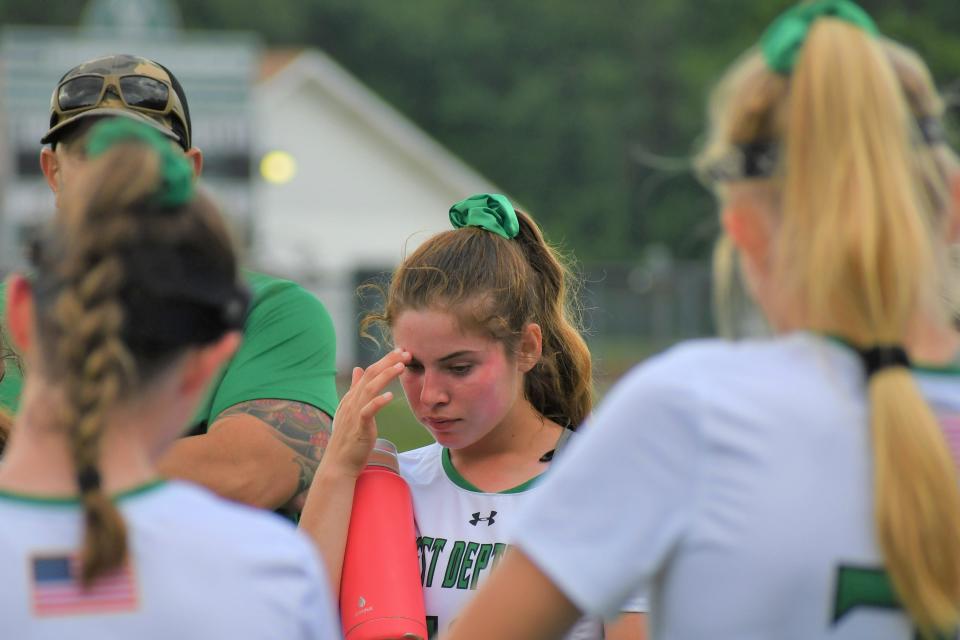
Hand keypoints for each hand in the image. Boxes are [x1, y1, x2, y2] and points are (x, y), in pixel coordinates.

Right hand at [322, 348, 410, 477]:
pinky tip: (390, 396)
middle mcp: (351, 401)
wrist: (339, 463)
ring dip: (385, 376)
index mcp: (351, 396)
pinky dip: (377, 402)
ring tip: (401, 367)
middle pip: (369, 375)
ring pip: (369, 389)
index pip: (368, 372)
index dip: (384, 360)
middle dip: (388, 362)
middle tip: (405, 352)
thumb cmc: (348, 438)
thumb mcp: (351, 409)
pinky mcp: (358, 428)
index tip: (400, 352)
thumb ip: (355, 389)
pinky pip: (367, 411)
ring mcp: (354, 414)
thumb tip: (358, 369)